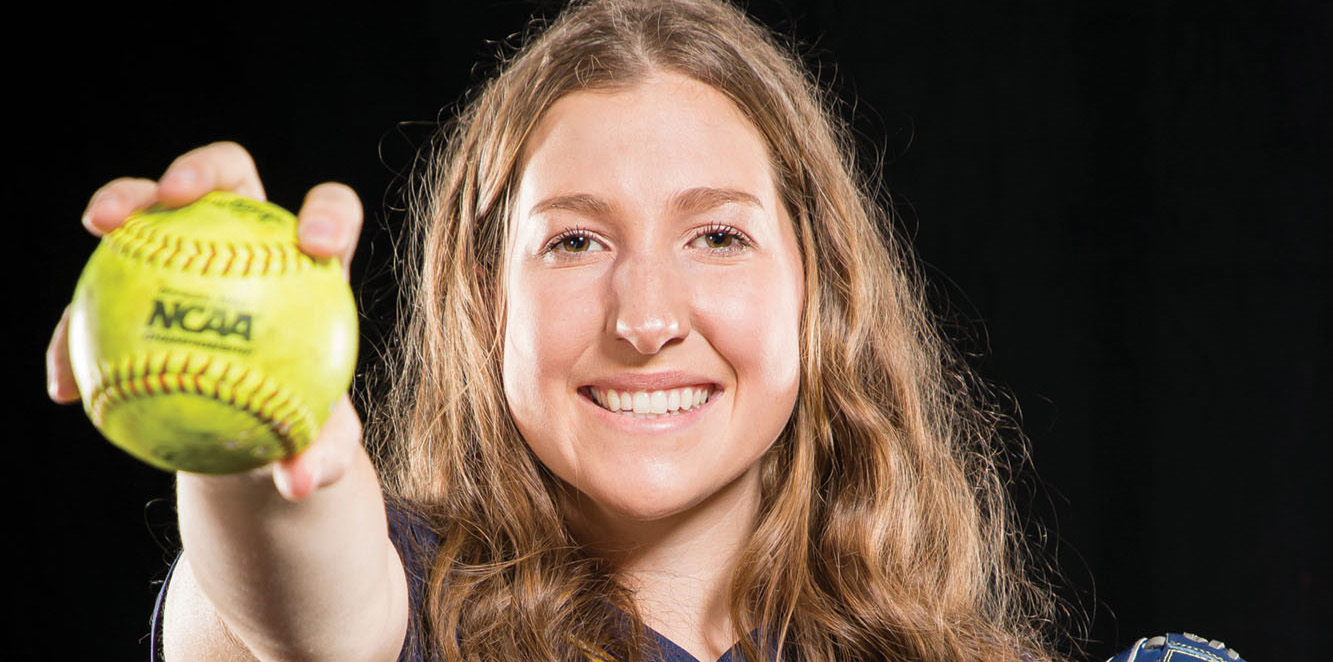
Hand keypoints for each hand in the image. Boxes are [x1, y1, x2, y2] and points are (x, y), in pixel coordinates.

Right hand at [46, 141, 363, 501]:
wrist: (250, 431)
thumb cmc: (301, 427)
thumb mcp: (320, 445)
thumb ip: (322, 455)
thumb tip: (301, 481)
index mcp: (310, 265)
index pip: (332, 213)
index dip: (328, 212)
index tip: (316, 243)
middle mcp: (249, 239)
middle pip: (229, 175)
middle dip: (201, 169)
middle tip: (177, 197)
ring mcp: (185, 249)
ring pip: (150, 208)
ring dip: (121, 201)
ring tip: (99, 228)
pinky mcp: (134, 281)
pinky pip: (100, 296)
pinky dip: (80, 335)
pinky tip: (65, 385)